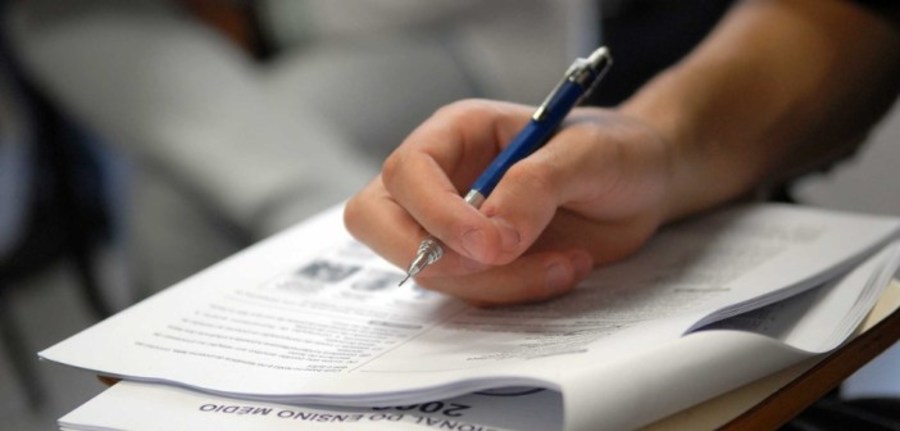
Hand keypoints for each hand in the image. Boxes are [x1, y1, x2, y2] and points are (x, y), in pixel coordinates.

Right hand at [344, 99, 676, 305]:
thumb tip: (494, 234)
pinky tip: (565, 268)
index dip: (436, 214)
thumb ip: (537, 184)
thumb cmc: (614, 150)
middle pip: (377, 222)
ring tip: (567, 262)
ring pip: (428, 271)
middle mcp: (442, 179)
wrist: (642, 182)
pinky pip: (467, 293)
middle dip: (431, 257)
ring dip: (497, 282)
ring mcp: (451, 225)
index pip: (406, 173)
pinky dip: (515, 293)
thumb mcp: (587, 154)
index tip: (493, 245)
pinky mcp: (473, 263)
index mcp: (455, 134)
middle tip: (499, 262)